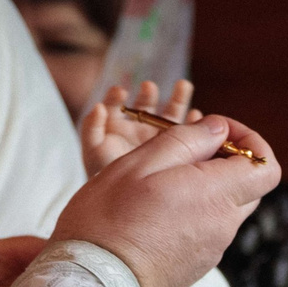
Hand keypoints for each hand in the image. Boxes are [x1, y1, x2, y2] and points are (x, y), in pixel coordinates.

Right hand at [51, 111, 277, 286]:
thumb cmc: (108, 221)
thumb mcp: (139, 164)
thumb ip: (186, 140)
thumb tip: (218, 129)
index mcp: (215, 195)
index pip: (265, 165)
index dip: (249, 141)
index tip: (216, 132)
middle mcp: (222, 225)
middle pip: (250, 186)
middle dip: (227, 162)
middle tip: (187, 152)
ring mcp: (212, 249)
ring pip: (226, 208)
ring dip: (207, 188)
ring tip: (162, 183)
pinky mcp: (197, 266)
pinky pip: (208, 230)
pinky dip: (193, 213)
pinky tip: (156, 213)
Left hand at [80, 78, 199, 173]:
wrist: (124, 200)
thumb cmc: (104, 173)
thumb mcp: (93, 151)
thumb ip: (92, 128)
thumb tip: (97, 106)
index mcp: (118, 123)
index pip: (118, 104)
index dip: (117, 97)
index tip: (120, 92)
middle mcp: (139, 126)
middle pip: (146, 104)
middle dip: (148, 94)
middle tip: (148, 87)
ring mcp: (158, 135)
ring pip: (169, 113)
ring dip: (177, 99)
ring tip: (183, 86)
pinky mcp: (175, 144)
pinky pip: (186, 131)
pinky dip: (192, 121)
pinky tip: (195, 115)